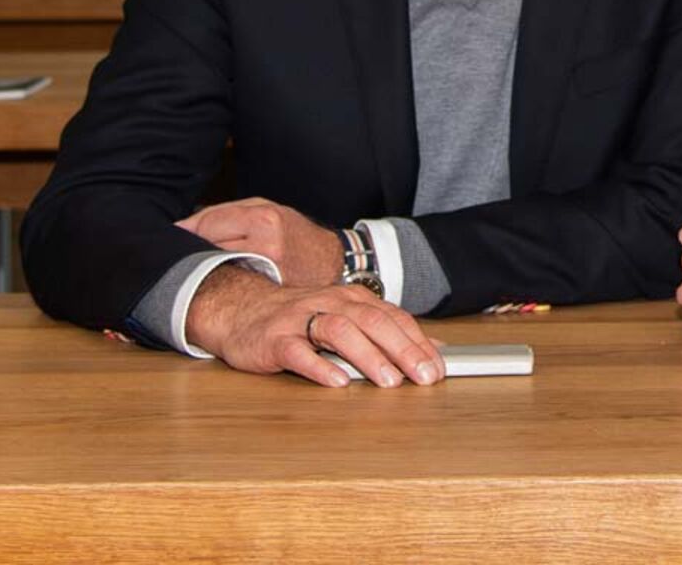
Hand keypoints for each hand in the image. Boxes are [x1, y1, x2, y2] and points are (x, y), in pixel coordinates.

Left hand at [177, 197, 343, 287]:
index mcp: (263, 220)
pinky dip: (219, 287)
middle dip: (191, 253)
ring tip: (201, 270)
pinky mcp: (269, 296)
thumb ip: (221, 214)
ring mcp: (269, 275)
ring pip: (214, 273)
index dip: (187, 231)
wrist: (329, 260)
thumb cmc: (293, 231)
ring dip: (201, 272)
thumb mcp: (263, 208)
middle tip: (183, 256)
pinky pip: (229, 291)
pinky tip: (220, 286)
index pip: (207, 225)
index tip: (175, 237)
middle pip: (206, 251)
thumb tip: (179, 229)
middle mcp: (266, 248)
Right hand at [185, 264, 442, 388]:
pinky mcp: (275, 340)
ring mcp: (301, 320)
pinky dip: (319, 367)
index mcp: (353, 299)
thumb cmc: (302, 319)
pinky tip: (337, 382)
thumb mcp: (348, 318)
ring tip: (389, 381)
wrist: (243, 310)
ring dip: (368, 356)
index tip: (438, 369)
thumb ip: (388, 331)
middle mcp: (331, 304)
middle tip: (424, 377)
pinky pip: (298, 352)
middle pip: (373, 322)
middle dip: (403, 350)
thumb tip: (434, 349)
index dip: (418, 343)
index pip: (393, 318)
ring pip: (340, 331)